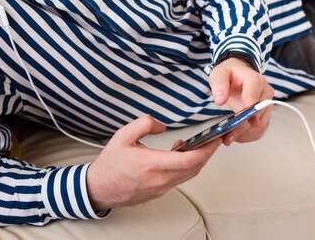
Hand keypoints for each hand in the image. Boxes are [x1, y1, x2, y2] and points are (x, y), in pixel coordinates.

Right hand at [86, 115, 221, 211]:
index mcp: (151, 164)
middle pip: (194, 168)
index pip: (187, 160)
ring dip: (198, 161)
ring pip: (188, 175)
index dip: (205, 150)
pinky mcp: (159, 191)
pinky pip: (179, 179)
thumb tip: (162, 126)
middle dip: (207, 153)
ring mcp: (160, 188)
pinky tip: (182, 156)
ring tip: (199, 145)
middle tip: (214, 140)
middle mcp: (159, 179)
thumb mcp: (123, 135)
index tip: (214, 140)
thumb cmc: (110, 163)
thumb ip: (144, 124)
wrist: (100, 187)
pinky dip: (186, 167)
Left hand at [209, 58, 273, 145]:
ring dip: (246, 134)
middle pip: (257, 115)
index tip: (238, 123)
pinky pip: (262, 129)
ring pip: (261, 125)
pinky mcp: (266, 113)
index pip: (253, 98)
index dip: (247, 112)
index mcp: (254, 80)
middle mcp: (265, 91)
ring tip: (230, 138)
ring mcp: (268, 103)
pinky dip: (250, 135)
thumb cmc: (229, 73)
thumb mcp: (219, 73)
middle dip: (241, 128)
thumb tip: (219, 100)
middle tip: (227, 137)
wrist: (238, 72)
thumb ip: (218, 85)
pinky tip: (238, 136)